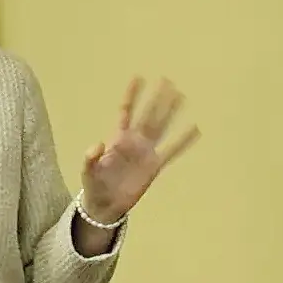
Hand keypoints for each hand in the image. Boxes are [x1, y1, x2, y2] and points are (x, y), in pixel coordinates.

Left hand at [78, 76, 199, 222]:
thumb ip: (91, 157)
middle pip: (148, 115)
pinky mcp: (155, 166)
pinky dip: (183, 141)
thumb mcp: (88, 170)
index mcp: (117, 138)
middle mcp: (134, 141)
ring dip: (171, 113)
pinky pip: (172, 151)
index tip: (138, 77)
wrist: (105, 204)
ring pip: (161, 128)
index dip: (131, 96)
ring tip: (181, 97)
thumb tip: (99, 144)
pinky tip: (194, 130)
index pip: (125, 111)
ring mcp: (146, 152)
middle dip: (156, 98)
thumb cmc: (94, 184)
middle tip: (167, 80)